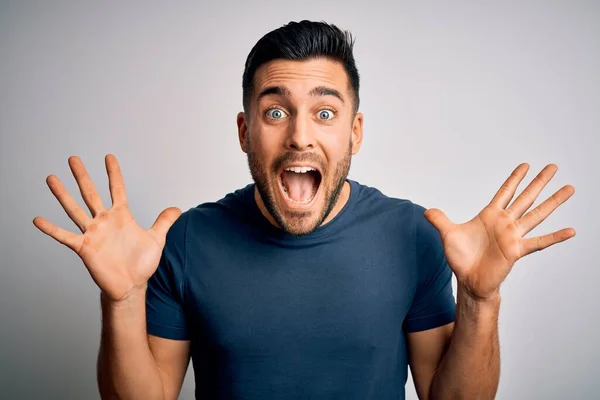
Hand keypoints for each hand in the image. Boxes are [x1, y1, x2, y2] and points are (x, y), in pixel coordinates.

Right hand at [33, 154, 180, 301]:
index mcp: (121, 216)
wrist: (131, 286)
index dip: (113, 173)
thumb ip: (164, 222)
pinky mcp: (85, 248)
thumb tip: (177, 208)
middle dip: (82, 176)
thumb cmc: (141, 264)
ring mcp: (93, 233)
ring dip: (63, 195)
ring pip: (75, 210)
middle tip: (73, 158)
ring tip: (51, 178)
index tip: (109, 157)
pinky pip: (65, 237)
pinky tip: (38, 220)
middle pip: (91, 193)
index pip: (117, 189)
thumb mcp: (156, 239)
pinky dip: (52, 229)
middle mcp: (104, 221)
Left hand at [424, 163, 574, 300]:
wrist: (469, 280)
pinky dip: (555, 237)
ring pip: (536, 214)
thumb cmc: (461, 259)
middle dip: (539, 182)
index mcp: (490, 216)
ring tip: (569, 189)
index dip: (515, 179)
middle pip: (526, 197)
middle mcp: (505, 223)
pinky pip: (539, 242)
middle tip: (554, 167)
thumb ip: (440, 220)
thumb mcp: (447, 235)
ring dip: (553, 202)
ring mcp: (513, 236)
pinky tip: (571, 230)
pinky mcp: (516, 251)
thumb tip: (426, 211)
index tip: (526, 165)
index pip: (505, 192)